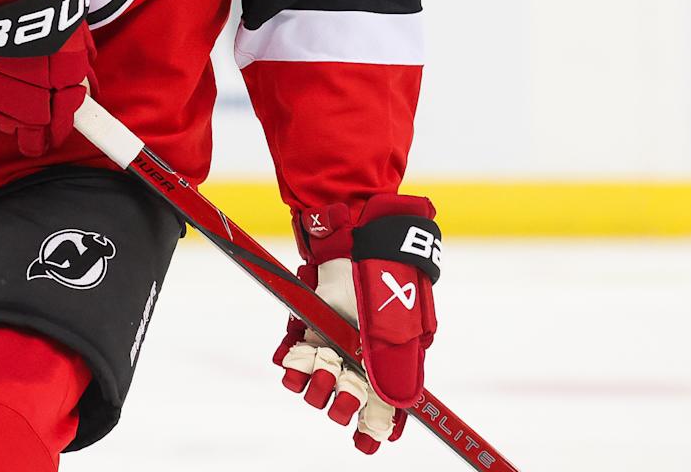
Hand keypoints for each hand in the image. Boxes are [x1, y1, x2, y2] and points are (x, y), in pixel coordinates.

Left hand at [274, 195, 440, 453]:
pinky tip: (293, 369)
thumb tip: (393, 408)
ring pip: (321, 382)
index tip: (366, 444)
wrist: (359, 246)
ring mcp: (336, 343)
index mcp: (392, 361)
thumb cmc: (385, 285)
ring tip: (318, 378)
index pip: (386, 406)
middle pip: (350, 399)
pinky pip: (298, 357)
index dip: (376, 428)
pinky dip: (294, 366)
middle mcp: (362, 357)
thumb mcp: (396, 327)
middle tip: (340, 404)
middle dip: (343, 406)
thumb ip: (394, 367)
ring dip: (316, 388)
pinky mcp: (312, 327)